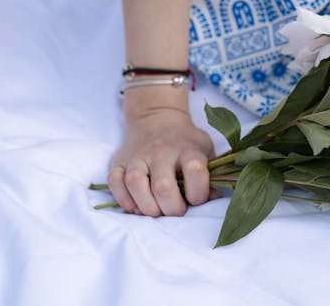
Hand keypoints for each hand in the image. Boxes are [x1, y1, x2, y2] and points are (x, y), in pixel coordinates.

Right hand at [108, 101, 214, 216]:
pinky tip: (136, 206)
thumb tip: (214, 199)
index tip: (196, 198)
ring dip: (147, 206)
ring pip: (136, 183)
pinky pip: (115, 182)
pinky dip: (124, 199)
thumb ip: (211, 175)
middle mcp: (162, 151)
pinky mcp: (119, 161)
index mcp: (188, 149)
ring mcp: (138, 155)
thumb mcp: (205, 150)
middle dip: (171, 208)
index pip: (196, 171)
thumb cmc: (186, 142)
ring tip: (156, 211)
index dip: (198, 193)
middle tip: (176, 210)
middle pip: (163, 186)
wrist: (157, 118)